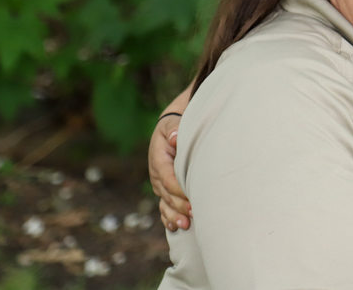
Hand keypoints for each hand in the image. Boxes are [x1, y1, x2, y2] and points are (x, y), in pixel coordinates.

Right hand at [149, 114, 191, 230]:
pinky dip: (168, 217)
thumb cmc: (174, 127)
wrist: (170, 129)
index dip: (179, 190)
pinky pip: (164, 206)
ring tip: (185, 225)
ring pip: (165, 203)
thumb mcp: (172, 124)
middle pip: (167, 195)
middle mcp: (157, 175)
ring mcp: (160, 184)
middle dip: (180, 206)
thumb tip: (174, 139)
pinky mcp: (164, 189)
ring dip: (174, 216)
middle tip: (194, 214)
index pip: (168, 179)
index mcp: (159, 160)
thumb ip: (173, 130)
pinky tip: (174, 227)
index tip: (192, 198)